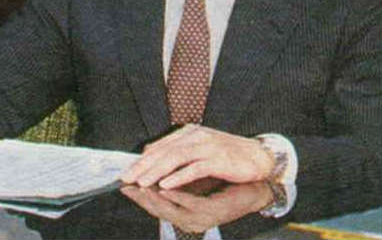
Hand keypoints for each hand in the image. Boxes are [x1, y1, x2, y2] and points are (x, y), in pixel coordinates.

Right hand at [120, 180, 272, 232]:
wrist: (257, 181)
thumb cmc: (227, 178)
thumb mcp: (199, 178)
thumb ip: (179, 176)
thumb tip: (155, 161)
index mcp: (186, 214)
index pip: (156, 206)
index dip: (139, 194)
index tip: (124, 181)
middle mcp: (190, 220)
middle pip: (159, 210)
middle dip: (140, 196)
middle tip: (126, 182)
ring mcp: (200, 218)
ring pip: (170, 210)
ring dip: (152, 197)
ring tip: (138, 183)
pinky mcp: (211, 212)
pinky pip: (188, 204)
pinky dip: (173, 195)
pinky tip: (162, 187)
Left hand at [122, 124, 272, 189]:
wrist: (258, 156)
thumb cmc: (228, 155)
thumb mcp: (200, 149)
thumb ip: (178, 150)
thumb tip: (150, 154)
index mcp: (189, 133)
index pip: (160, 146)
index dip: (142, 160)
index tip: (126, 171)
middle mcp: (196, 136)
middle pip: (164, 151)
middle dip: (143, 166)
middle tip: (127, 178)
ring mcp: (207, 146)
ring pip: (176, 158)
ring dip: (156, 171)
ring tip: (141, 182)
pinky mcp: (218, 158)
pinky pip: (194, 168)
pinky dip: (179, 177)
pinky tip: (166, 184)